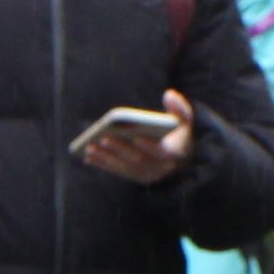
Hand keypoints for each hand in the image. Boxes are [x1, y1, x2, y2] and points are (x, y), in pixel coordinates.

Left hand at [80, 88, 197, 185]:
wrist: (180, 156)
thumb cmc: (178, 132)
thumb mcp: (184, 119)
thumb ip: (180, 107)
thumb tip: (169, 94)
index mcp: (176, 153)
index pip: (162, 151)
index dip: (148, 144)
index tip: (135, 136)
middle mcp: (163, 168)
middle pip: (139, 159)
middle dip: (120, 149)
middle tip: (104, 138)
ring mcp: (149, 175)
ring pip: (126, 167)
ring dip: (107, 158)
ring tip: (90, 147)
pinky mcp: (137, 178)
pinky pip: (119, 171)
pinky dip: (103, 164)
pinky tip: (89, 156)